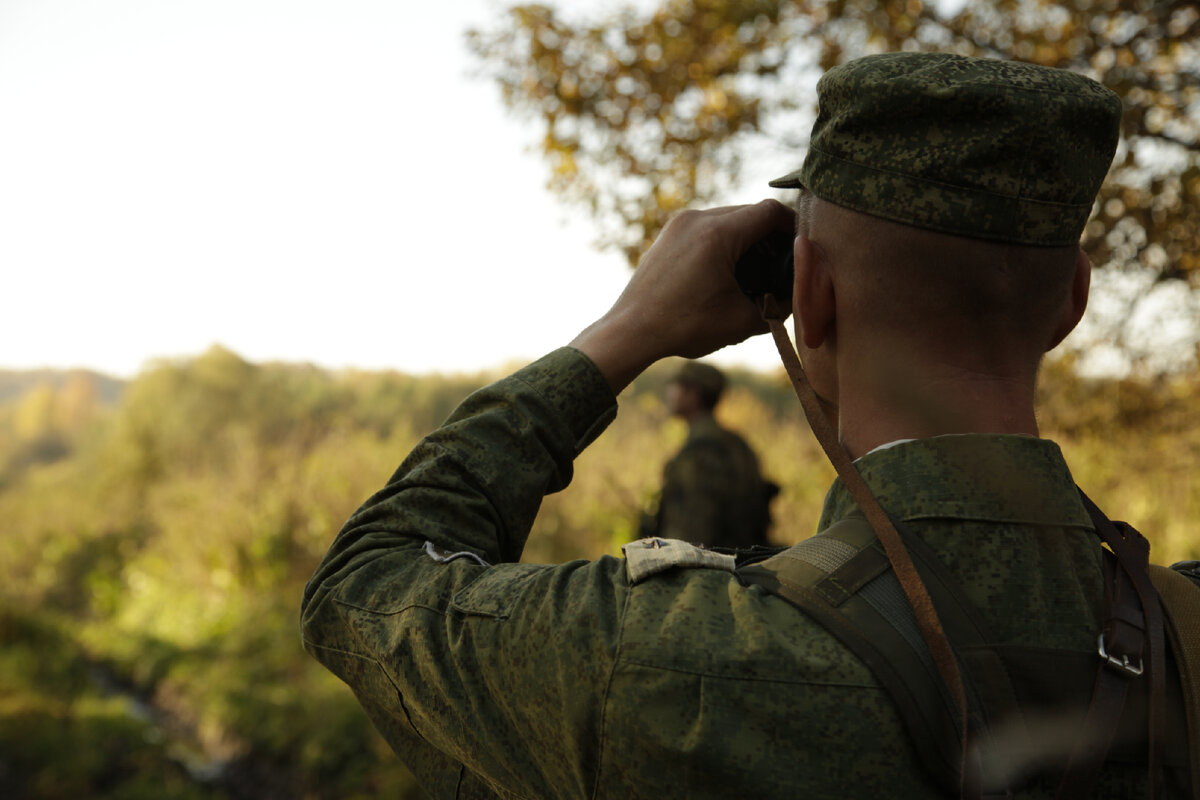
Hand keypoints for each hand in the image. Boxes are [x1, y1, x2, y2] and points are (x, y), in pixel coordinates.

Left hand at [570, 199, 794, 393]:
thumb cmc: (684, 327)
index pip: (770, 212)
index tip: (803, 248)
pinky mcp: (668, 235)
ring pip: (728, 218)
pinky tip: (727, 272)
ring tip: (755, 271)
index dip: (794, 228)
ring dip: (746, 238)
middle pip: (749, 213)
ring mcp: (679, 224)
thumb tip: (800, 296)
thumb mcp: (742, 321)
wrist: (631, 332)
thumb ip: (780, 305)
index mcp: (717, 233)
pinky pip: (706, 227)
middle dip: (770, 236)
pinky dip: (723, 242)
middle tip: (782, 264)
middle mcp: (696, 219)